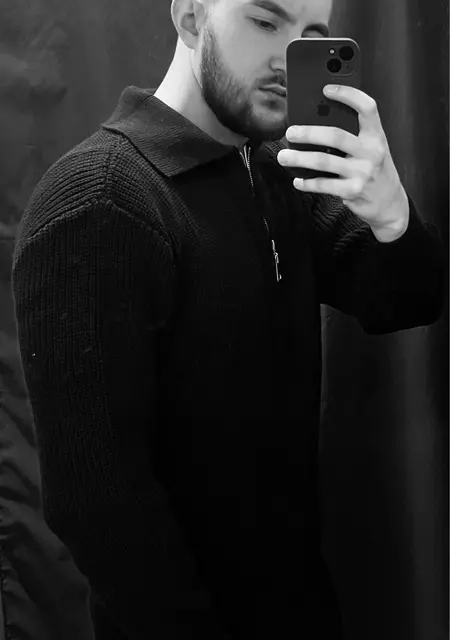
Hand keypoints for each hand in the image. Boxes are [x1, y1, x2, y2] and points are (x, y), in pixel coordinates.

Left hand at [277, 85, 409, 240]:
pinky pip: (324, 184)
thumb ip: (353, 136)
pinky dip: (307, 182)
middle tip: (290, 132)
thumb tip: (316, 124)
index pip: (367, 108)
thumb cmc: (376, 172)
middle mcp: (371, 152)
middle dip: (309, 132)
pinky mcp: (352, 191)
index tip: (327, 89)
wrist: (390, 204)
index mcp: (376, 136)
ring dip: (299, 158)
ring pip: (324, 161)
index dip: (348, 95)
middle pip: (336, 135)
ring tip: (284, 156)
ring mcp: (362, 172)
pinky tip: (298, 180)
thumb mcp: (372, 150)